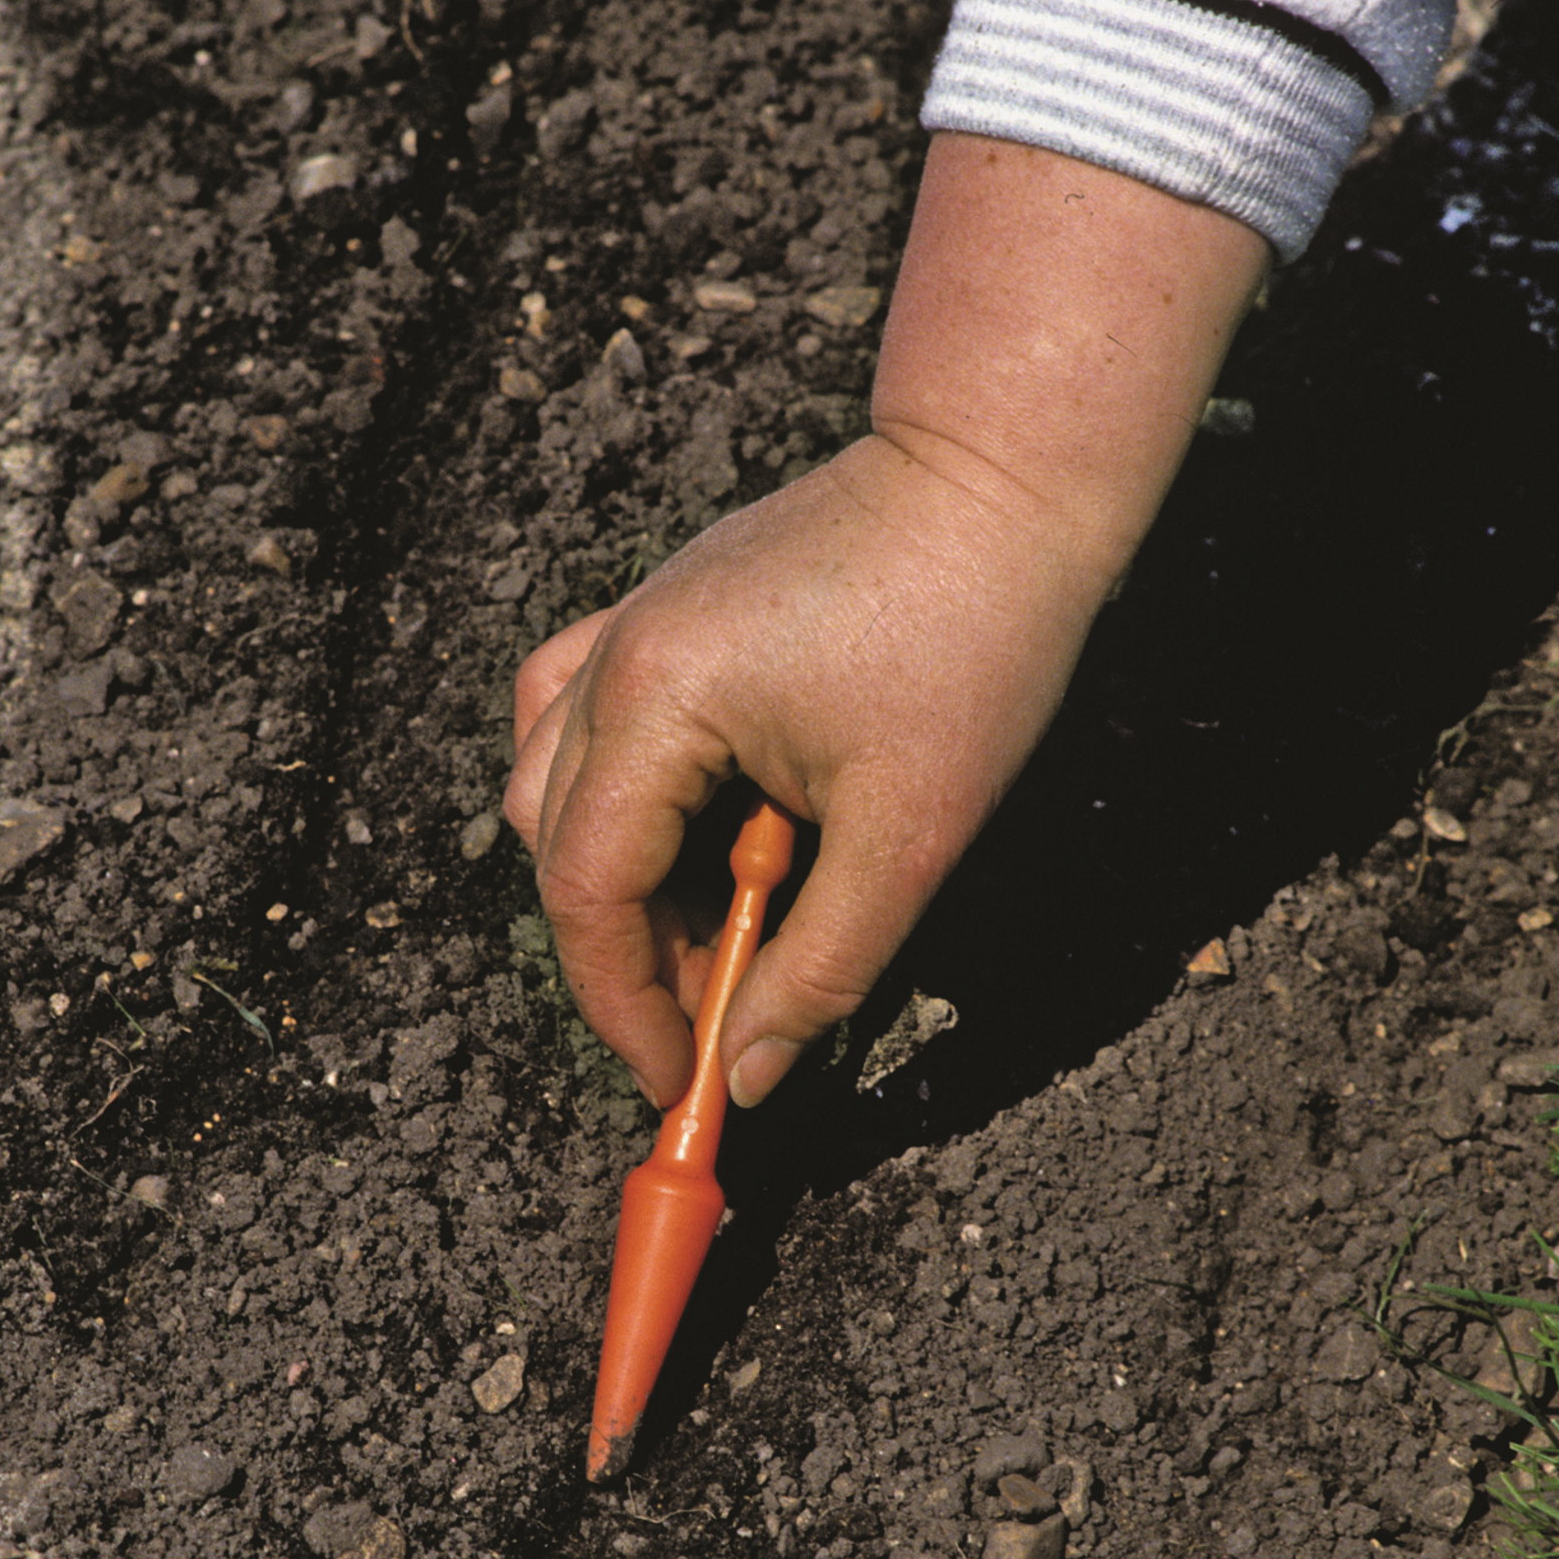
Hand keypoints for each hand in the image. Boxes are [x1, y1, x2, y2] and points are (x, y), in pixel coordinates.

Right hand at [505, 136, 1268, 1108]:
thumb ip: (819, 967)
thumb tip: (750, 1075)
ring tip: (723, 923)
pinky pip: (584, 716)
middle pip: (553, 841)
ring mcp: (633, 620)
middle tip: (720, 1013)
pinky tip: (699, 829)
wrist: (1007, 474)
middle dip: (627, 950)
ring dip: (618, 873)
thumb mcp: (909, 835)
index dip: (623, 1005)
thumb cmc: (977, 634)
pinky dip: (617, 794)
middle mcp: (617, 654)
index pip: (586, 889)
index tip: (677, 1084)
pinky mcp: (666, 609)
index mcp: (659, 698)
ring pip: (552, 778)